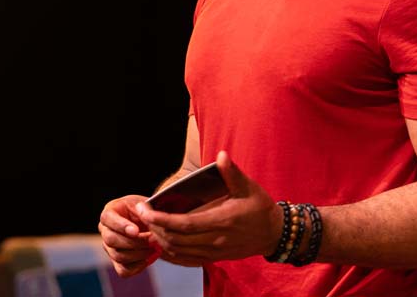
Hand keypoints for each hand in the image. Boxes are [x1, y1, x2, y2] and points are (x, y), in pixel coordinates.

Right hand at [98, 194, 160, 277]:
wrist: (152, 226)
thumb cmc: (146, 212)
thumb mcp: (145, 205)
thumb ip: (144, 208)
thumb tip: (143, 211)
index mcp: (110, 212)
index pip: (107, 218)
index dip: (120, 225)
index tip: (137, 231)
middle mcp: (105, 230)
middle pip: (111, 239)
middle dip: (134, 242)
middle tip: (152, 239)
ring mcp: (109, 248)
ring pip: (118, 255)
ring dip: (139, 253)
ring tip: (154, 247)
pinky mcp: (117, 262)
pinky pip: (123, 270)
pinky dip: (138, 266)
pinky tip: (148, 258)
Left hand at [135, 151, 281, 265]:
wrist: (274, 233)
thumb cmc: (260, 207)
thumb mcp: (248, 187)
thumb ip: (232, 173)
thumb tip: (221, 155)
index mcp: (221, 221)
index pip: (183, 224)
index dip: (161, 219)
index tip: (145, 210)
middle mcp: (215, 240)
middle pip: (176, 239)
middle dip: (155, 228)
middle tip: (141, 215)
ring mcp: (214, 252)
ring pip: (179, 251)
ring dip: (160, 240)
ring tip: (148, 226)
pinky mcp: (215, 258)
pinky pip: (187, 260)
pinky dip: (170, 254)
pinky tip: (161, 244)